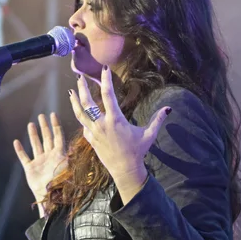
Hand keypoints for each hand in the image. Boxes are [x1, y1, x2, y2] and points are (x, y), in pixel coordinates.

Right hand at [13, 112, 66, 216]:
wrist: (50, 199)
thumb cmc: (62, 185)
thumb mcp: (69, 169)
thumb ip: (74, 159)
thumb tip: (84, 148)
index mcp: (59, 155)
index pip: (58, 137)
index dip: (56, 125)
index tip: (53, 115)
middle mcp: (50, 157)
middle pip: (47, 138)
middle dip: (45, 127)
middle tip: (42, 115)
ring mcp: (40, 162)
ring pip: (36, 145)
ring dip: (34, 135)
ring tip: (31, 124)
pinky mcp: (30, 169)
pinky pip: (24, 157)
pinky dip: (20, 150)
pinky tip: (16, 142)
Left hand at [68, 66, 170, 200]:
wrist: (125, 170)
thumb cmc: (137, 151)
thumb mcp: (149, 135)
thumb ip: (157, 120)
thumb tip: (169, 109)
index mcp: (116, 119)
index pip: (108, 95)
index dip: (106, 80)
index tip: (104, 69)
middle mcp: (102, 124)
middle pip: (88, 103)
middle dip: (83, 89)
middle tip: (79, 77)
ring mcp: (94, 133)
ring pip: (80, 114)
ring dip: (75, 102)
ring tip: (71, 92)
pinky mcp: (91, 140)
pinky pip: (83, 126)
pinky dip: (81, 118)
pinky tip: (79, 113)